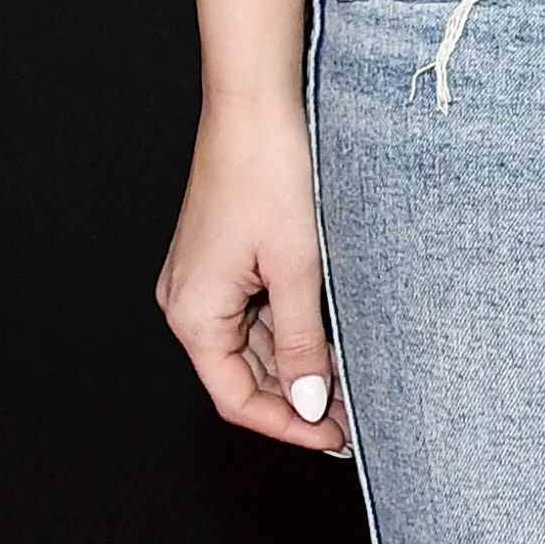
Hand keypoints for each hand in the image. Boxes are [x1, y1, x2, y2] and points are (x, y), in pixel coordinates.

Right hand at [157, 98, 350, 450]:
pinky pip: (254, 315)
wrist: (253, 105)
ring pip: (252, 347)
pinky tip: (333, 340)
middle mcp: (187, 303)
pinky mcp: (221, 262)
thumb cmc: (267, 172)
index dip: (288, 426)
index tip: (337, 438)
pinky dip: (290, 333)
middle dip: (298, 399)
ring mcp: (201, 282)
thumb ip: (301, 343)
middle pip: (242, 377)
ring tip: (354, 383)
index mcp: (194, 314)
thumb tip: (311, 403)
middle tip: (357, 417)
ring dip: (298, 367)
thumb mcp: (296, 268)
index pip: (237, 399)